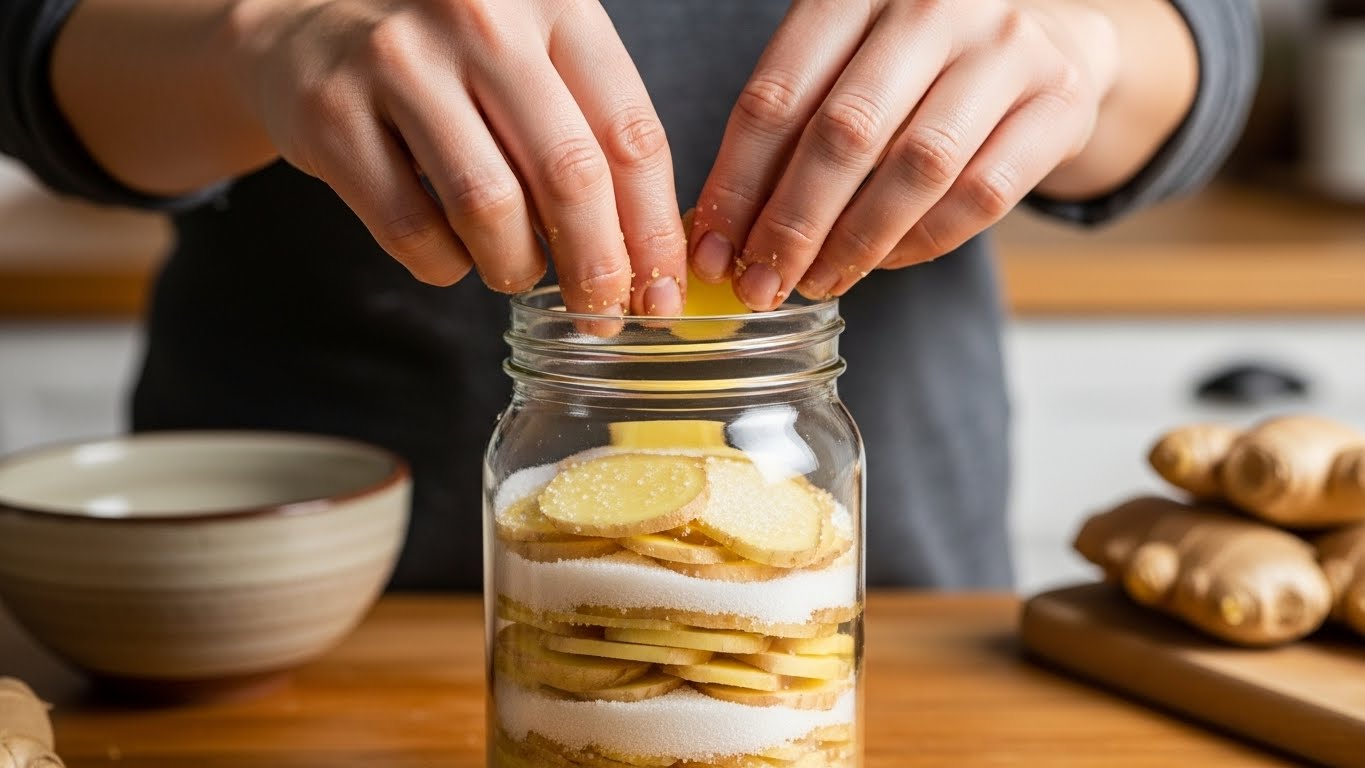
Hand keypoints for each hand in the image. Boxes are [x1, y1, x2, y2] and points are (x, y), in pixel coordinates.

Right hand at [225, 0, 686, 314]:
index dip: (653, 229)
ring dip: (515, 266)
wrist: (305, 27)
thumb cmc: (446, 58)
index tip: (662, 291)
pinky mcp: (331, 113)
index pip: (629, 133)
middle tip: (600, 315)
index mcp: (553, 1)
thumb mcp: (533, 61)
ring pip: (490, 207)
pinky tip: (450, 254)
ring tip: (516, 271)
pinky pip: (410, 229)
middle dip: (596, 266)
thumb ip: (591, 133)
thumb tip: (649, 258)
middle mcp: (479, 17)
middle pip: (569, 175)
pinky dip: (443, 264)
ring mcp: (398, 61)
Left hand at [688, 0, 1120, 308]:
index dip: (737, 183)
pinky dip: (923, 241)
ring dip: (856, 242)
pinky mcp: (1059, 101)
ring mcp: (1007, 47)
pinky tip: (884, 262)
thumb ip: (789, 128)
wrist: (1046, 42)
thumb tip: (718, 233)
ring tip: (817, 282)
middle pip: (845, 132)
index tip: (711, 250)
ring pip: (918, 167)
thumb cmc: (915, 65)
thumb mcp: (844, 66)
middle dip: (792, 224)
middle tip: (761, 283)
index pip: (778, 95)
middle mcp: (934, 3)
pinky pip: (981, 194)